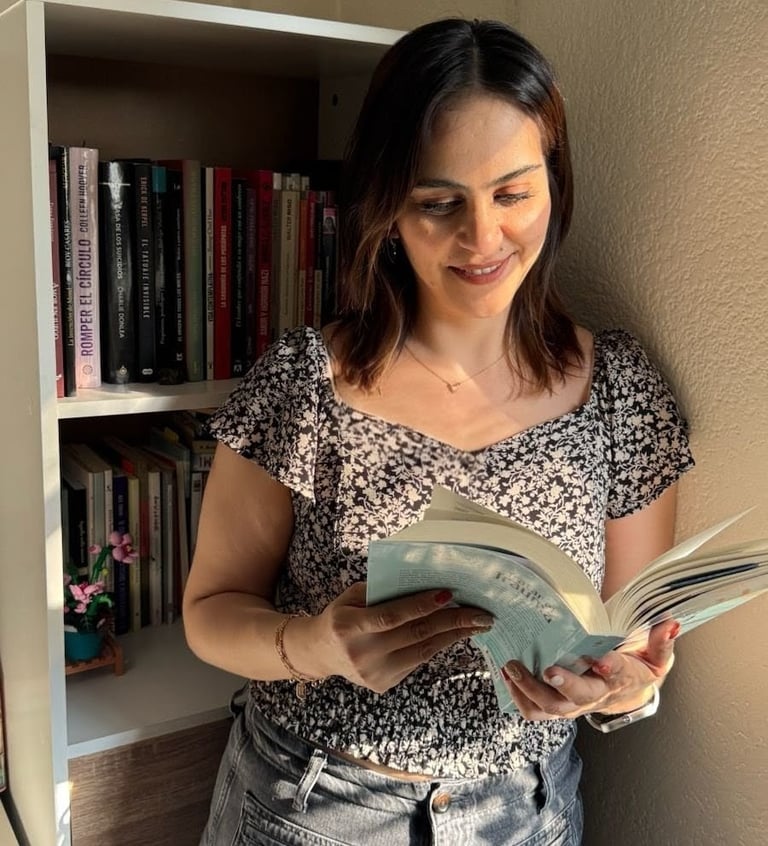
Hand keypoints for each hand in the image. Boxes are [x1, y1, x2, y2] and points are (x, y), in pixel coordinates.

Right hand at [303, 582, 493, 693]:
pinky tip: (454, 634)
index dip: (421, 605)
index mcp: (348, 626)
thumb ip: (381, 591)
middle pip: (415, 635)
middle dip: (452, 622)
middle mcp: (362, 653)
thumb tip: (422, 580)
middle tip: (481, 613)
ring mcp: (373, 674)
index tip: (449, 594)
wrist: (320, 653)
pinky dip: (437, 646)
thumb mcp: (351, 596)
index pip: (392, 616)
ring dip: (453, 636)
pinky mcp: (383, 685)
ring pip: (422, 651)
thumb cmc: (341, 615)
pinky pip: (417, 662)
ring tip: (477, 624)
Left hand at [501, 618, 679, 719]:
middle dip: (564, 685)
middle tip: (547, 669)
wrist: (628, 693)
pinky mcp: (559, 706)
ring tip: (513, 668)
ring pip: (551, 708)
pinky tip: (506, 675)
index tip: (601, 660)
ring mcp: (574, 704)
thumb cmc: (638, 669)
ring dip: (530, 691)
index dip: (611, 668)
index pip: (620, 675)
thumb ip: (661, 641)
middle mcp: (596, 695)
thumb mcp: (657, 657)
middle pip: (580, 697)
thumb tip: (668, 622)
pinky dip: (519, 697)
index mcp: (622, 680)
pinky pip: (536, 711)